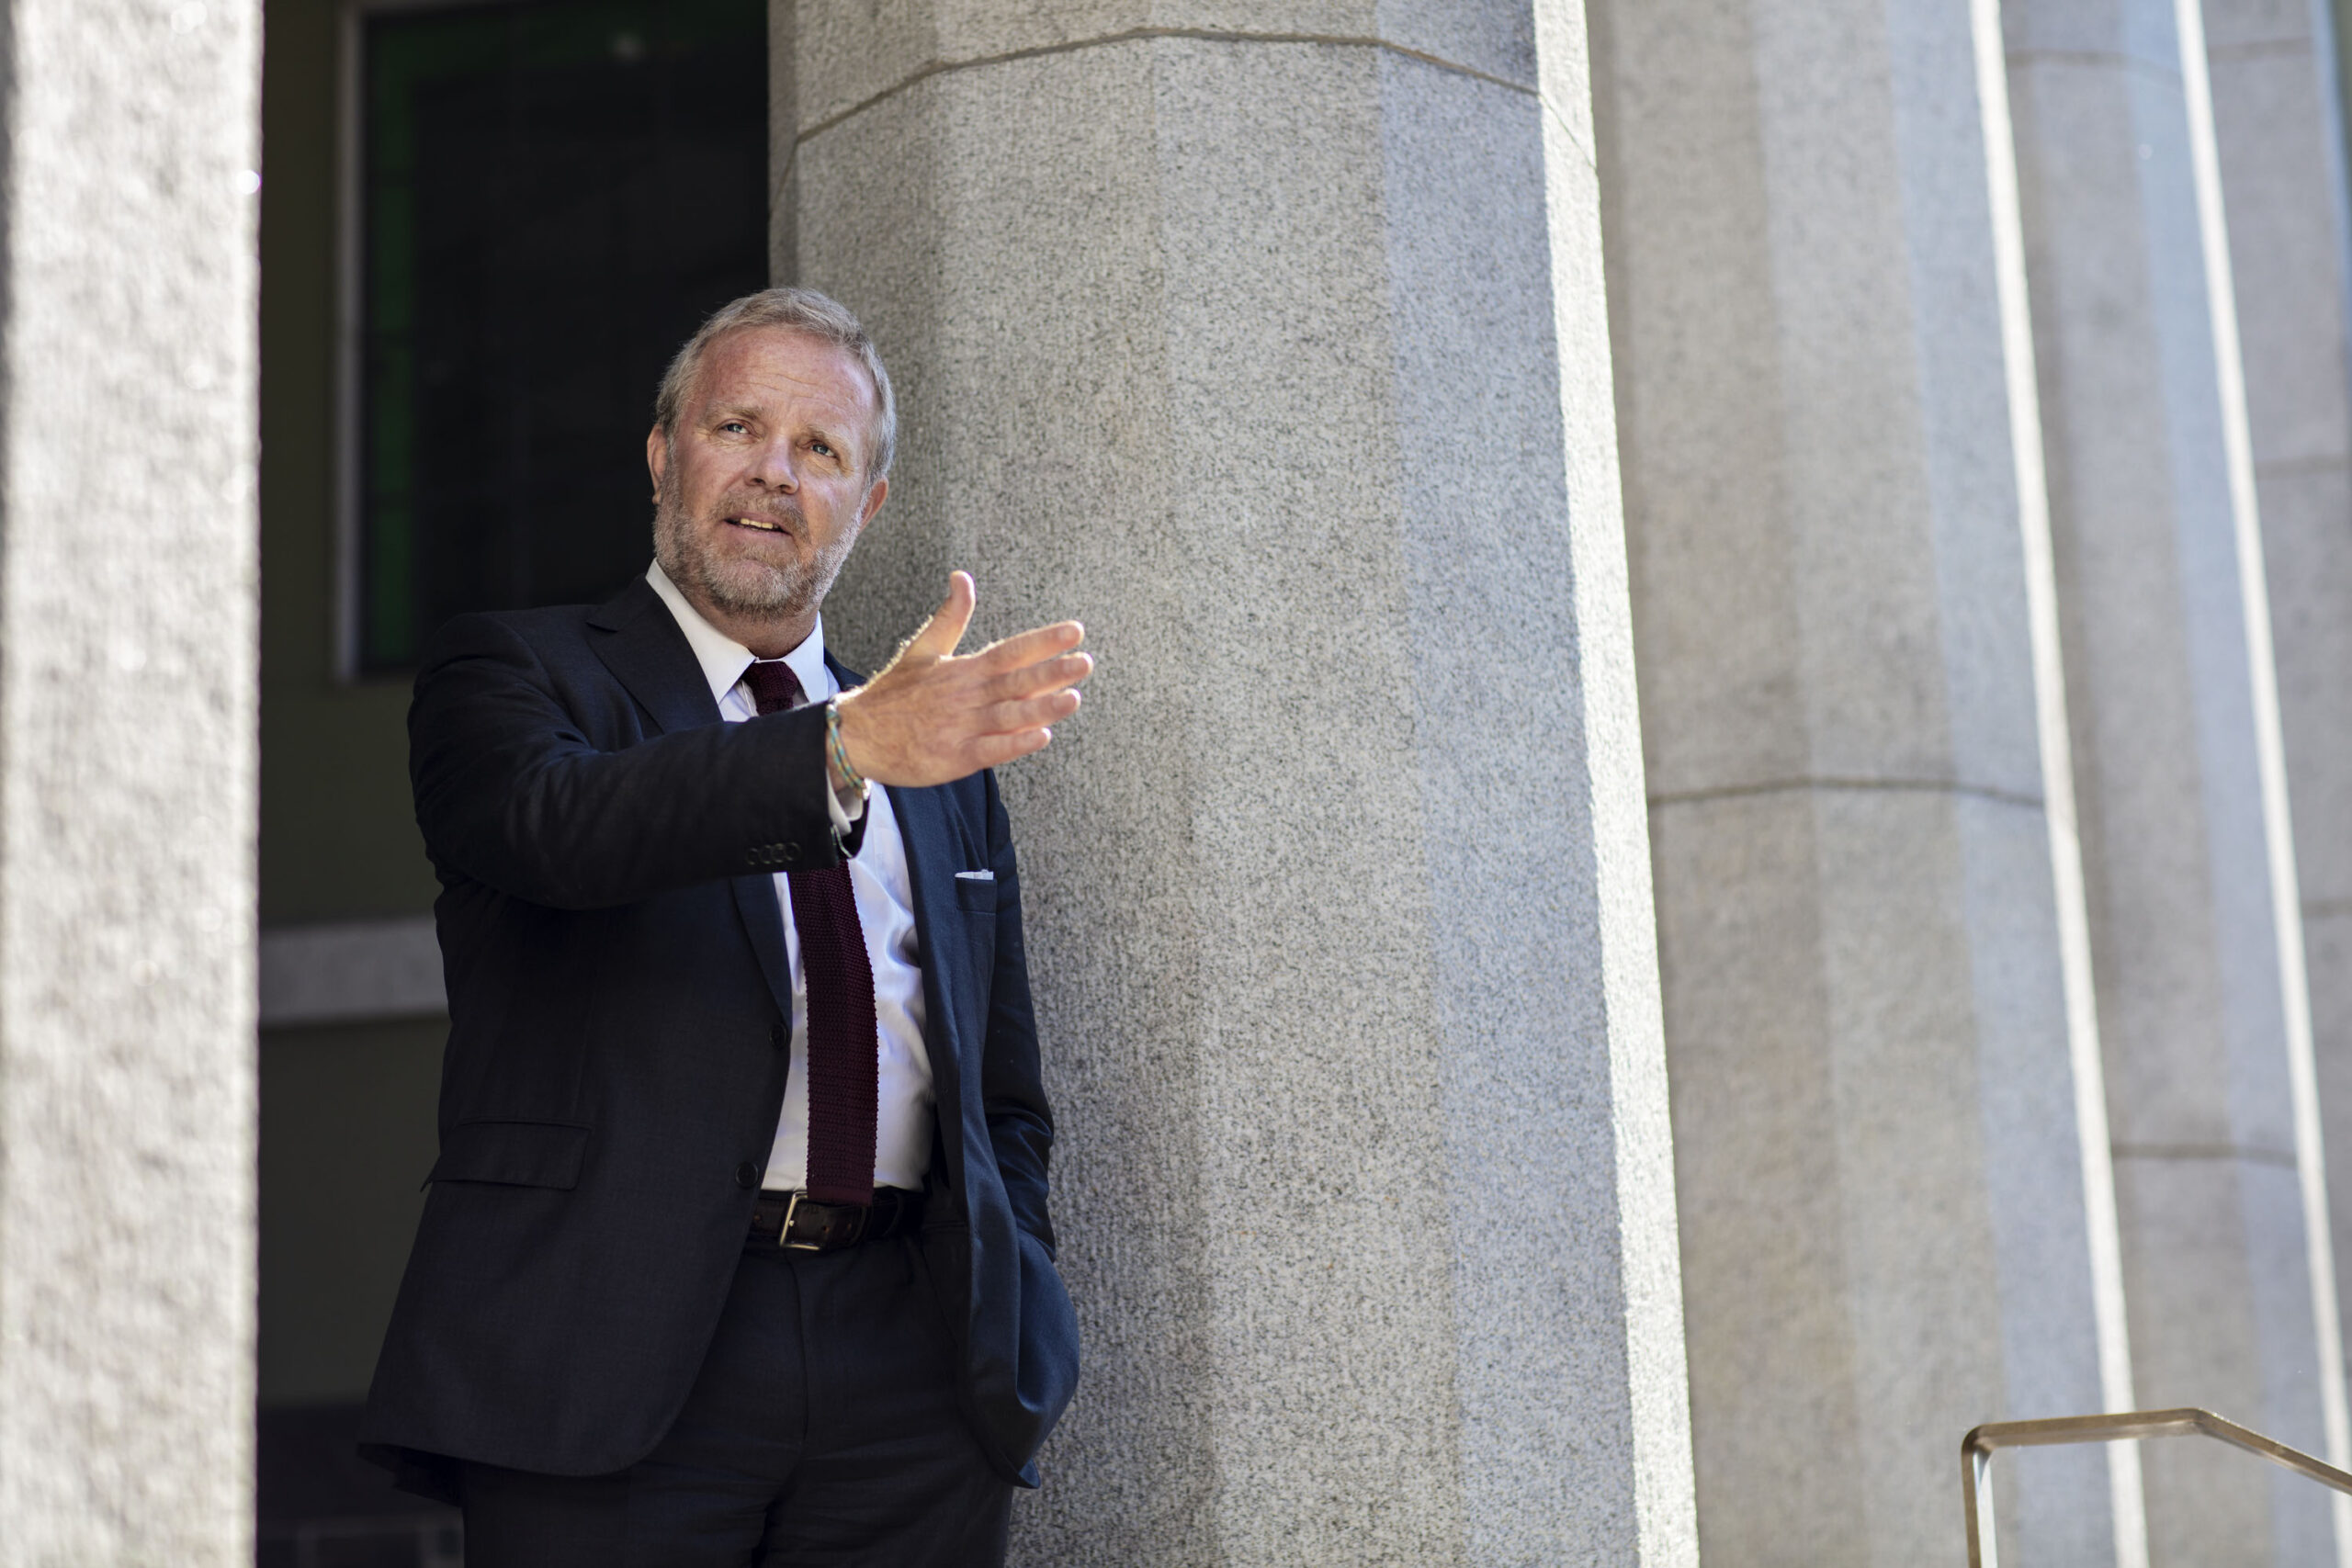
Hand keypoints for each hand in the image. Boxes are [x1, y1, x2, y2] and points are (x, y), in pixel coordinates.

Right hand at [834, 573, 1090, 787]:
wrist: (857, 734)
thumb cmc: (895, 693)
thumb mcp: (922, 649)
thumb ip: (950, 616)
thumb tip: (963, 576)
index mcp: (964, 669)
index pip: (1010, 650)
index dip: (1043, 641)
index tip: (1075, 631)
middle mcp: (967, 695)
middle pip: (1016, 681)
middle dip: (1052, 671)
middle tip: (1085, 662)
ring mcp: (961, 727)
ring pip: (1009, 715)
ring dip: (1042, 707)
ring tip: (1073, 697)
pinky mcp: (955, 757)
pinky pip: (991, 750)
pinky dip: (1015, 744)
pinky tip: (1041, 736)